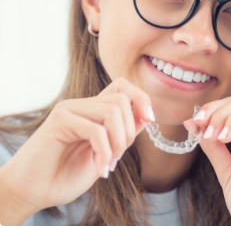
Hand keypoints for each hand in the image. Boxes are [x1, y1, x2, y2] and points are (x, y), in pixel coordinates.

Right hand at [1, 77, 153, 213]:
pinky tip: (100, 170)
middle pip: (122, 99)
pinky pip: (96, 130)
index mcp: (93, 110)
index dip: (141, 98)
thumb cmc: (67, 173)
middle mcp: (82, 105)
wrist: (32, 192)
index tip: (150, 119)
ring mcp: (70, 109)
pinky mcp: (59, 121)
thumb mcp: (106, 153)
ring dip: (118, 143)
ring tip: (108, 164)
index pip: (122, 86)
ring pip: (112, 111)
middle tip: (117, 157)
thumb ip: (123, 133)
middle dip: (129, 131)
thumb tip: (146, 115)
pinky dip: (105, 153)